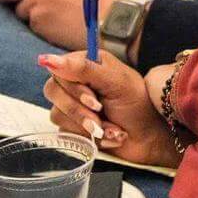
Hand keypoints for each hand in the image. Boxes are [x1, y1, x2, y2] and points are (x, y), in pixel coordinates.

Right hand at [39, 51, 181, 166]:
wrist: (149, 137)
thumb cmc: (137, 104)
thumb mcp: (116, 82)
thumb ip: (84, 69)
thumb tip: (48, 58)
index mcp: (86, 64)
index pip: (59, 69)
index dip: (74, 88)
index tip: (94, 101)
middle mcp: (76, 82)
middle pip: (53, 92)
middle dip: (81, 110)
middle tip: (103, 114)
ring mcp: (72, 106)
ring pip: (57, 115)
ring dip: (89, 126)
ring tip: (113, 128)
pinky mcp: (72, 127)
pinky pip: (65, 133)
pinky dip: (90, 138)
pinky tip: (109, 136)